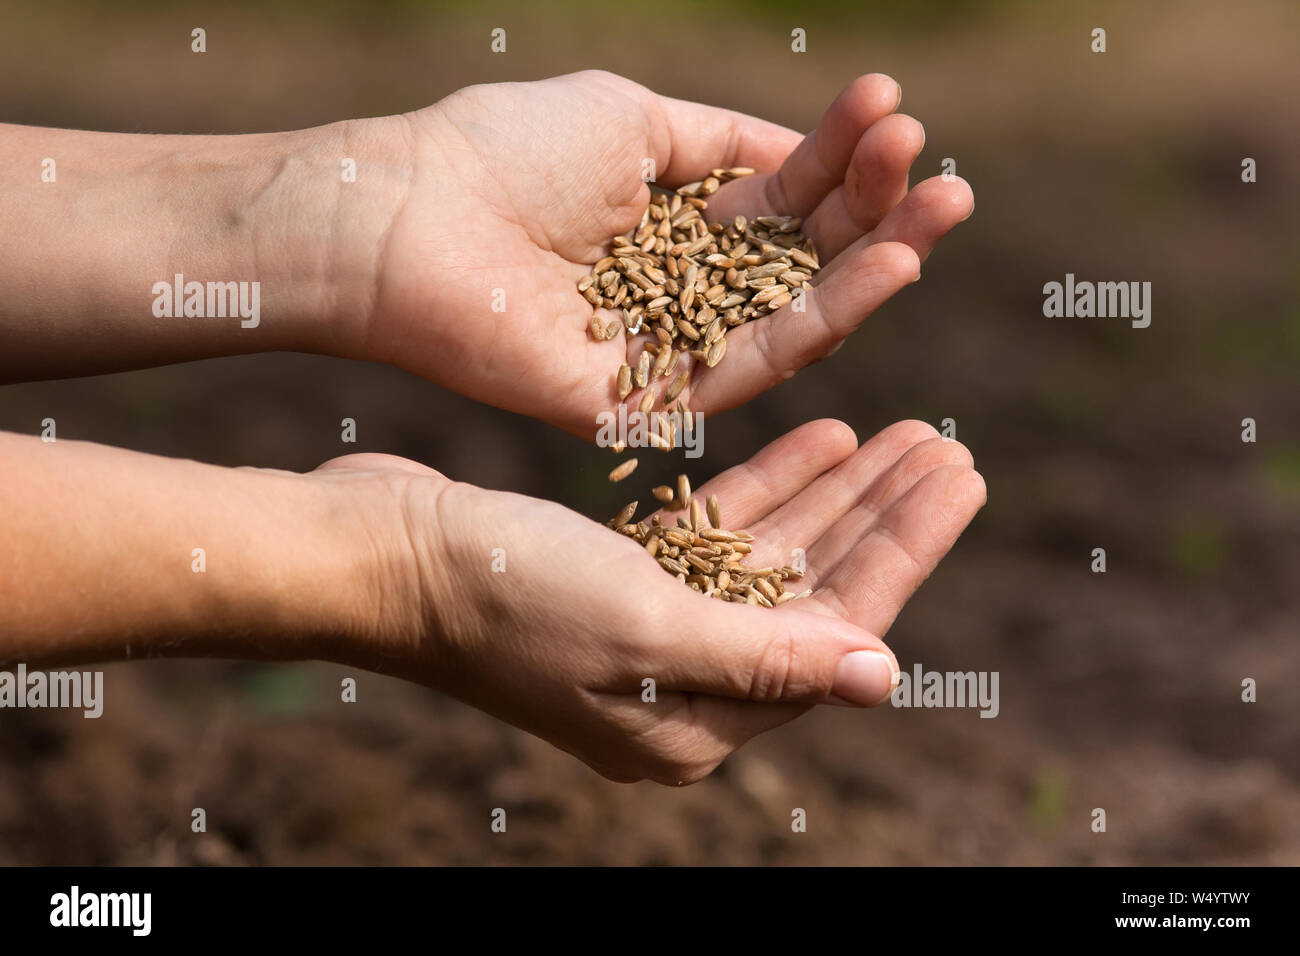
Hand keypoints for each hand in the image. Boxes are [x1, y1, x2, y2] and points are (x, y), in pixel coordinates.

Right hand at [320, 418, 984, 783]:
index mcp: (699, 720)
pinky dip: (768, 486)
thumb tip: (881, 677)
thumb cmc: (507, 595)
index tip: (962, 474)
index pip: (835, 630)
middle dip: (883, 520)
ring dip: (835, 495)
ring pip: (773, 556)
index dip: (904, 551)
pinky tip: (822, 436)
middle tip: (950, 448)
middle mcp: (684, 684)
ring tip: (903, 433)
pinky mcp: (621, 576)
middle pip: (815, 592)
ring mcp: (652, 629)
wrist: (383, 555)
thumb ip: (766, 656)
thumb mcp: (644, 630)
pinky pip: (719, 532)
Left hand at [352, 70, 973, 438]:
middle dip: (876, 216)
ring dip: (871, 266)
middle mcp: (678, 293)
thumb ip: (725, 142)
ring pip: (792, 318)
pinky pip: (751, 367)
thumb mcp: (633, 117)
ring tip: (939, 212)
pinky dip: (821, 320)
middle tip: (950, 177)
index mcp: (671, 224)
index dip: (839, 160)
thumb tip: (806, 143)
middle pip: (800, 263)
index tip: (894, 109)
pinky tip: (883, 268)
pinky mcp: (649, 406)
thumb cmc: (502, 151)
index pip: (778, 200)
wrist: (407, 219)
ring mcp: (666, 351)